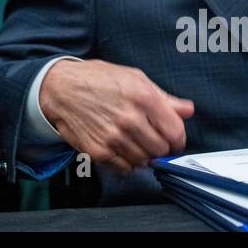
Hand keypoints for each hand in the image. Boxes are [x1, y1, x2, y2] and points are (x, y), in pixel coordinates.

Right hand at [38, 59, 193, 173]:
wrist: (61, 88)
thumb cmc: (97, 79)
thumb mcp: (134, 78)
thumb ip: (163, 97)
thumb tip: (187, 109)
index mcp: (144, 98)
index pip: (176, 133)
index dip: (177, 138)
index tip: (171, 139)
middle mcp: (130, 120)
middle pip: (161, 150)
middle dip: (158, 145)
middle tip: (148, 137)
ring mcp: (114, 138)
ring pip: (144, 161)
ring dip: (142, 154)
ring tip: (131, 140)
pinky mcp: (99, 152)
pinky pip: (125, 168)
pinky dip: (126, 162)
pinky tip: (119, 147)